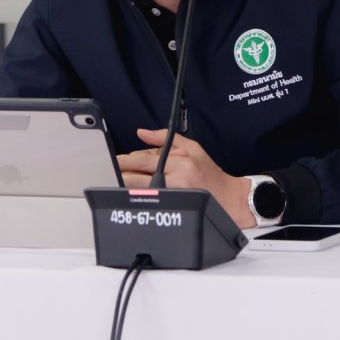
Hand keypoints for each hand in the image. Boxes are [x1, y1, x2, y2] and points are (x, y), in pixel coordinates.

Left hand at [118, 128, 255, 228]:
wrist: (228, 197)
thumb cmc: (209, 173)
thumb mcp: (192, 147)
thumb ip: (165, 138)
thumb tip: (142, 133)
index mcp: (178, 161)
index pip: (143, 160)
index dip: (125, 161)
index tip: (115, 160)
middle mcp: (175, 178)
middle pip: (137, 177)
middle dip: (121, 174)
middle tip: (111, 172)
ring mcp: (173, 195)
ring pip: (140, 191)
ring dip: (127, 186)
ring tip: (121, 182)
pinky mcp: (174, 207)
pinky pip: (151, 201)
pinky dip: (140, 197)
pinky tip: (135, 194)